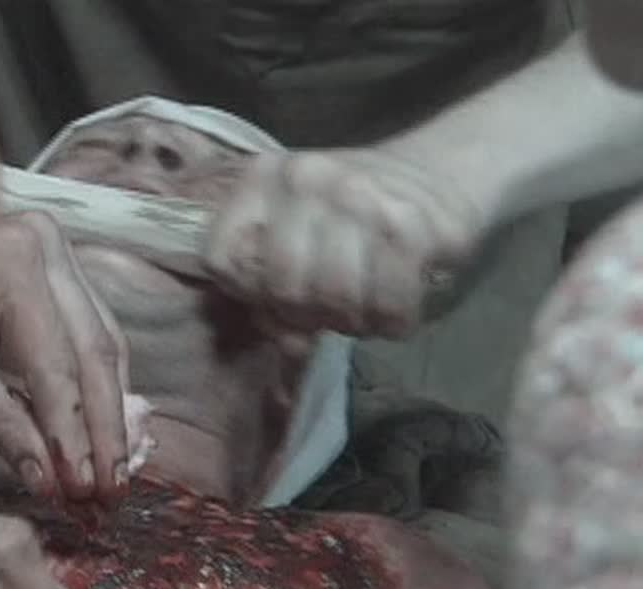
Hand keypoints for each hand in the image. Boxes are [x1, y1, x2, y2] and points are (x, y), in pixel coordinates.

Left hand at [0, 210, 132, 501]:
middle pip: (95, 351)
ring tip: (108, 474)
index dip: (73, 434)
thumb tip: (49, 480)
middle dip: (104, 429)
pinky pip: (88, 333)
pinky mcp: (54, 270)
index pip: (57, 362)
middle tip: (110, 492)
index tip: (81, 490)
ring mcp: (55, 252)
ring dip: (107, 411)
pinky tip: (95, 433)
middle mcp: (47, 245)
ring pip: (102, 343)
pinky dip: (91, 384)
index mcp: (11, 261)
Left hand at [202, 148, 484, 337]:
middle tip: (330, 312)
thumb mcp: (298, 230)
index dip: (248, 296)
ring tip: (363, 309)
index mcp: (265, 176)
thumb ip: (272, 282)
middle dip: (306, 315)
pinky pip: (387, 305)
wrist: (444, 168)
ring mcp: (359, 198)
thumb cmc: (355, 212)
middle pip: (282, 286)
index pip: (222, 259)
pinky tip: (395, 311)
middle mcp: (307, 178)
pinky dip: (391, 323)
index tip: (276, 300)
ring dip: (352, 322)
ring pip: (335, 298)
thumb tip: (287, 342)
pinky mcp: (411, 225)